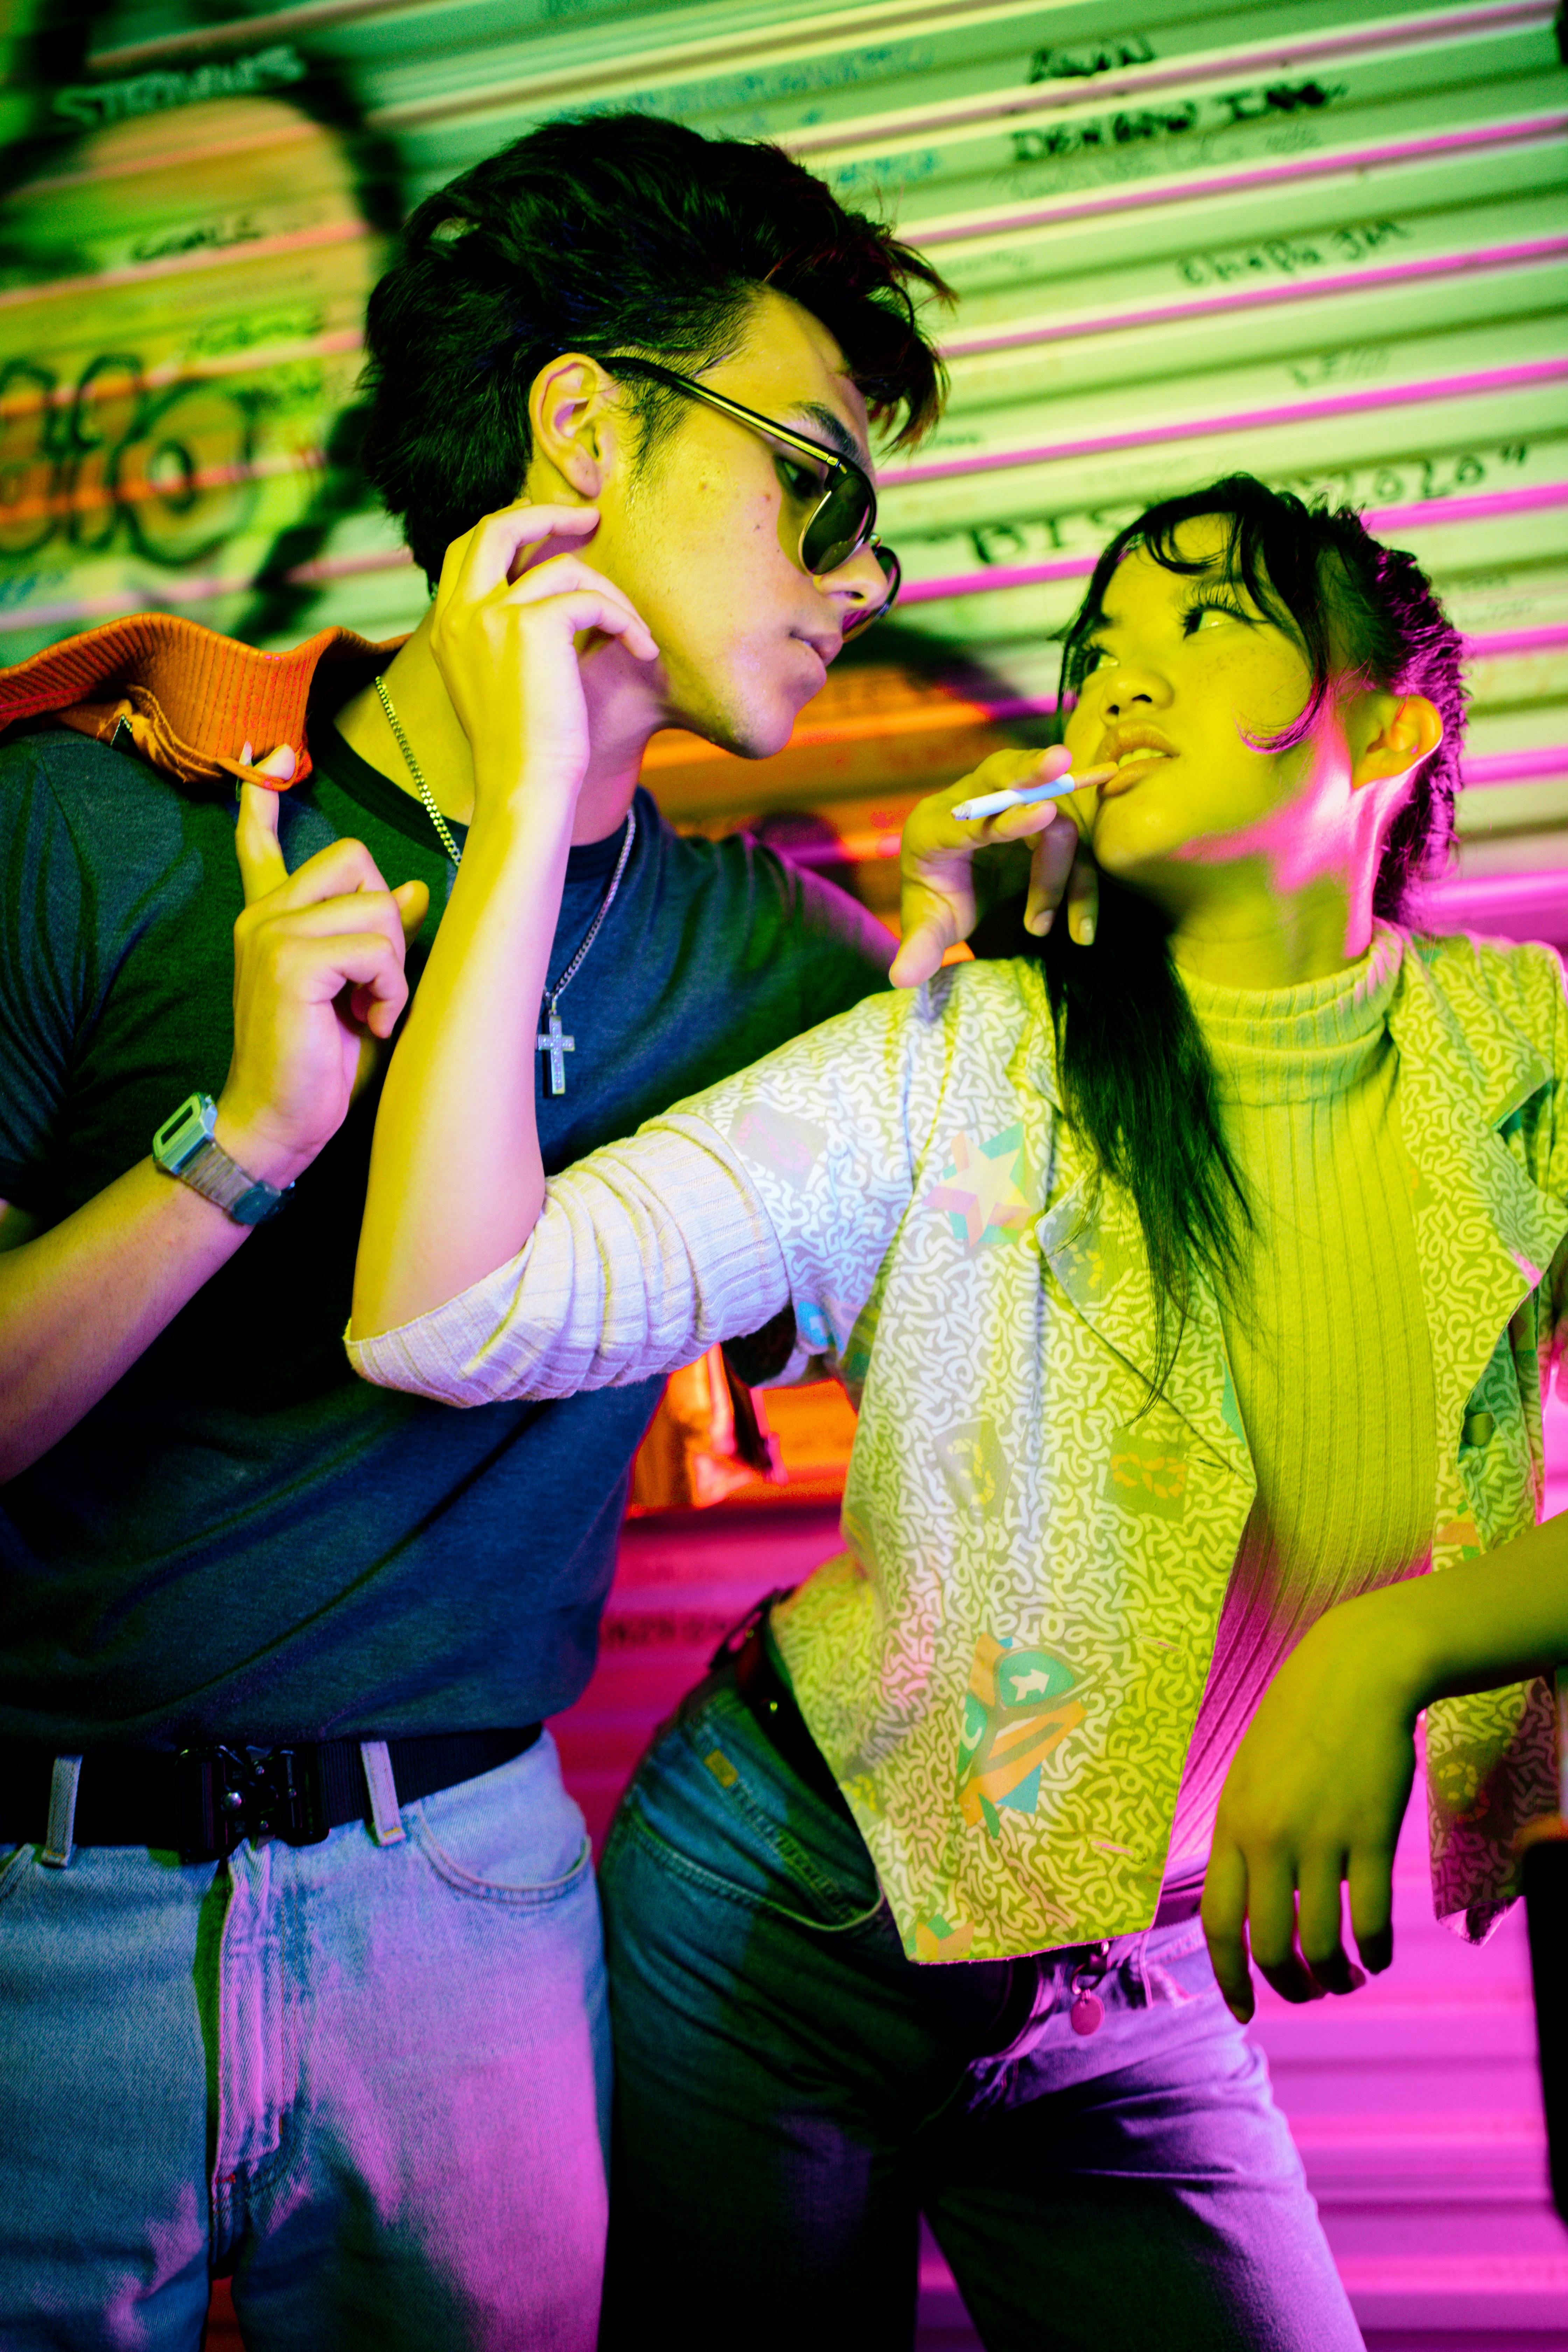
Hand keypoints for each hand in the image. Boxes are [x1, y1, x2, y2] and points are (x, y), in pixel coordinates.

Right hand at [223, 769, 429, 1185]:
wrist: (279, 1123)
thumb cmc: (321, 1064)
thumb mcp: (361, 991)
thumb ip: (377, 937)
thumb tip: (416, 889)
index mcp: (272, 920)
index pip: (261, 847)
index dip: (263, 804)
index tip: (263, 762)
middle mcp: (265, 917)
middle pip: (356, 860)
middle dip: (388, 921)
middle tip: (374, 983)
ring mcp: (272, 936)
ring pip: (376, 908)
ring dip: (393, 967)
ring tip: (371, 1012)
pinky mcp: (290, 964)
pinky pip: (374, 948)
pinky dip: (388, 989)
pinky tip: (370, 1022)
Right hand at [428, 499, 657, 818]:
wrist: (524, 785)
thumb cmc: (523, 748)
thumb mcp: (500, 681)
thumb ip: (505, 636)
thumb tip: (553, 601)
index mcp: (446, 627)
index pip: (468, 548)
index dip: (510, 526)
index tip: (549, 525)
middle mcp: (460, 614)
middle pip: (495, 527)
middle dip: (548, 514)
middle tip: (592, 518)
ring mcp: (490, 616)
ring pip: (564, 568)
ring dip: (611, 595)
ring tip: (636, 632)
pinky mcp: (531, 626)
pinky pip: (591, 600)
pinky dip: (625, 620)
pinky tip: (642, 650)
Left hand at [891, 748, 1106, 988]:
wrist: (955, 890)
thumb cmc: (936, 902)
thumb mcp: (927, 927)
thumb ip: (918, 948)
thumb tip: (901, 979)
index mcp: (932, 827)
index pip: (969, 817)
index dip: (1005, 817)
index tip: (1042, 813)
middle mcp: (970, 805)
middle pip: (1005, 777)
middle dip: (1033, 770)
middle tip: (1060, 763)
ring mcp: (1011, 809)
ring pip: (1051, 823)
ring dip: (1056, 877)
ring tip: (1036, 928)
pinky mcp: (1044, 827)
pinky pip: (1073, 851)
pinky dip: (1080, 888)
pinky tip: (1081, 931)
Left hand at [1202, 1594, 1420, 2023]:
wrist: (1356, 1673)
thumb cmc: (1302, 1725)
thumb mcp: (1251, 1777)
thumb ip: (1245, 1837)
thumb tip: (1250, 1903)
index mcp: (1233, 1825)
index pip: (1217, 1923)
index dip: (1229, 1977)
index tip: (1244, 2011)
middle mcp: (1269, 1837)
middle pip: (1269, 1945)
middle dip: (1289, 1986)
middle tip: (1311, 1994)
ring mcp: (1321, 1837)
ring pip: (1322, 1942)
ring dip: (1336, 1975)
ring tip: (1348, 1977)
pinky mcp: (1371, 1834)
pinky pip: (1370, 1918)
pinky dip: (1375, 1951)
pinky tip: (1378, 1955)